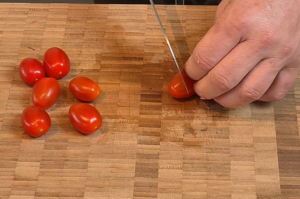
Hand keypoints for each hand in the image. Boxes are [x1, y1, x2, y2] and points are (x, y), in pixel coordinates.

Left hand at [184, 0, 299, 107]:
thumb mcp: (228, 7)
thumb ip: (214, 36)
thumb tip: (200, 65)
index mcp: (239, 22)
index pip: (205, 59)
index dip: (191, 72)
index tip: (190, 73)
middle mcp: (261, 40)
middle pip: (224, 80)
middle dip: (204, 90)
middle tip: (200, 88)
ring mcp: (280, 54)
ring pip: (249, 92)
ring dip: (227, 100)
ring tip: (218, 95)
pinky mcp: (295, 63)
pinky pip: (275, 92)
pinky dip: (257, 98)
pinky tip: (246, 89)